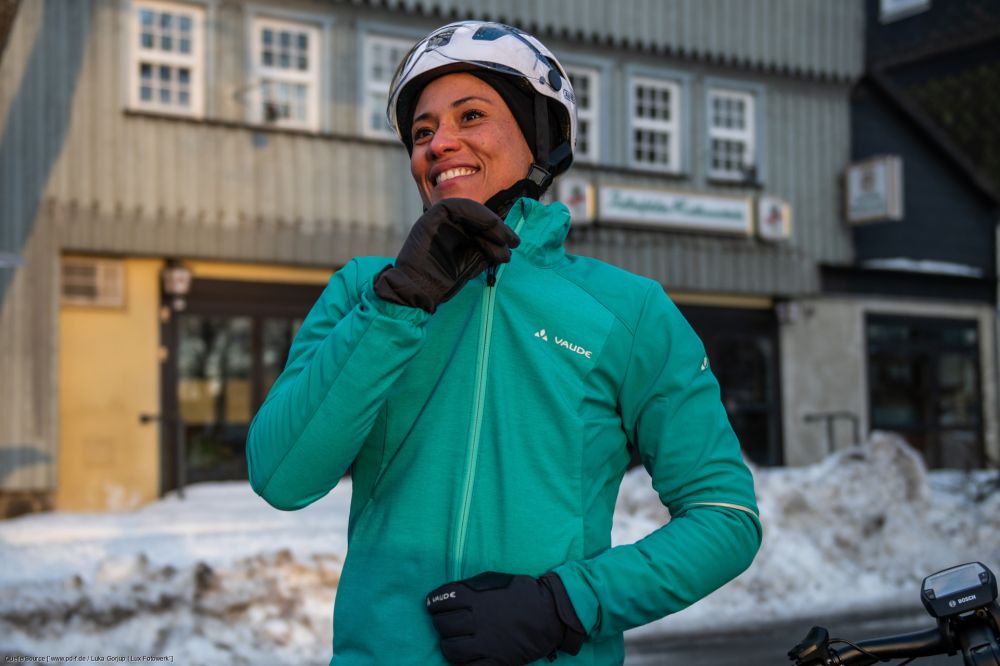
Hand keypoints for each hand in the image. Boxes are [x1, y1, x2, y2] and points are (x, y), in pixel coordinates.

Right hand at [374, 198, 519, 312]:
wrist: (418, 291)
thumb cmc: (443, 281)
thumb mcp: (472, 262)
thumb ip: (486, 250)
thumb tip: (508, 244)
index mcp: (456, 231)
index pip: (480, 223)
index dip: (499, 230)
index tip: (514, 243)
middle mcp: (447, 222)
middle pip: (478, 216)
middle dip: (498, 228)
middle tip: (514, 242)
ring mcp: (438, 218)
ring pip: (470, 209)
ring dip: (491, 223)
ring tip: (506, 240)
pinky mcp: (431, 216)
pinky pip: (457, 207)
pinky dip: (476, 214)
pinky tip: (491, 228)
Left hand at [426, 571, 585, 664]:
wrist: (550, 614)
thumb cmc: (523, 593)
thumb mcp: (495, 580)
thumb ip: (471, 587)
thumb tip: (451, 595)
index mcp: (476, 597)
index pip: (441, 600)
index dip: (434, 603)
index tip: (433, 606)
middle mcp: (477, 619)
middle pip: (443, 625)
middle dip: (440, 624)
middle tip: (445, 624)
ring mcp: (486, 642)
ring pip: (451, 649)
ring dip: (449, 645)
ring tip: (454, 642)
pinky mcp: (496, 661)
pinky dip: (462, 664)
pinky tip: (465, 658)